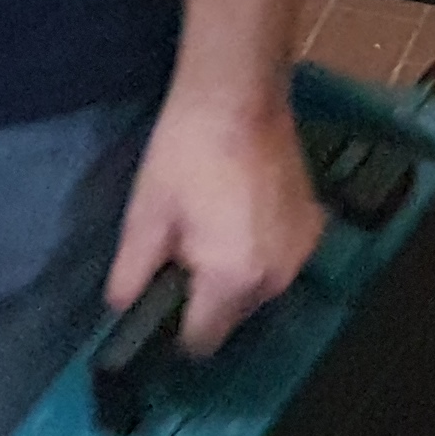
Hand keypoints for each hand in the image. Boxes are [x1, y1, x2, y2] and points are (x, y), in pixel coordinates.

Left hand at [107, 86, 324, 355]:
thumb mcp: (147, 212)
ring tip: (212, 225)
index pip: (203, 339)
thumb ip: (132, 271)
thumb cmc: (186, 152)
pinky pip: (280, 260)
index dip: (176, 328)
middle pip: (232, 316)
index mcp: (231, 277)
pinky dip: (261, 250)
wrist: (238, 96)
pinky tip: (241, 213)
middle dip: (206, 297)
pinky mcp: (314, 226)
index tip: (163, 301)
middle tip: (184, 248)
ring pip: (258, 289)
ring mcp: (300, 252)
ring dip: (235, 274)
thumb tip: (120, 309)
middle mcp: (274, 276)